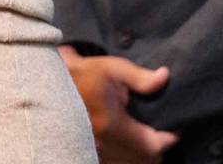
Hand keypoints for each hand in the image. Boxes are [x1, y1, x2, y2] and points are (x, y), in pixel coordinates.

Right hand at [60, 46, 179, 163]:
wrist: (48, 82)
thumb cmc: (80, 74)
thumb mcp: (111, 68)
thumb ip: (139, 77)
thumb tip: (164, 78)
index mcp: (112, 126)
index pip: (153, 146)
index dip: (168, 138)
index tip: (174, 127)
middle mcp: (103, 144)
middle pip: (143, 158)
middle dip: (155, 145)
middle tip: (161, 129)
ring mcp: (94, 148)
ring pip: (128, 161)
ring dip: (140, 150)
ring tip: (145, 132)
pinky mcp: (88, 148)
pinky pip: (115, 159)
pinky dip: (125, 152)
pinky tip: (126, 136)